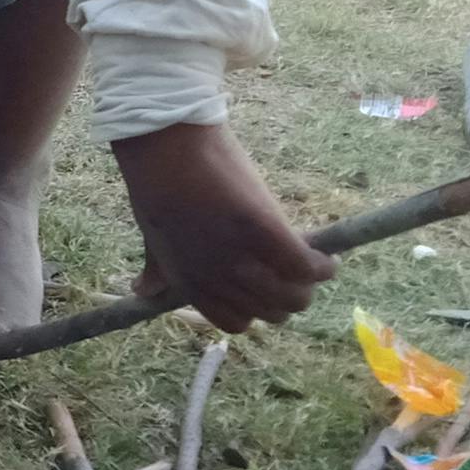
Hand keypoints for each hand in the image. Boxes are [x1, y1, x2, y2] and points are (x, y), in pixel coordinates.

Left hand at [110, 122, 337, 333]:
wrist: (164, 146)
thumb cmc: (158, 185)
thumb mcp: (153, 237)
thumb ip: (157, 268)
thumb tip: (142, 291)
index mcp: (190, 284)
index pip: (236, 322)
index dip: (256, 310)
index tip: (266, 289)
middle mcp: (217, 280)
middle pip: (271, 313)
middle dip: (288, 298)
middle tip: (298, 275)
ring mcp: (240, 258)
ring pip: (292, 296)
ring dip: (309, 284)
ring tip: (315, 266)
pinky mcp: (263, 231)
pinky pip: (305, 265)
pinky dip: (323, 265)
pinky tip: (328, 257)